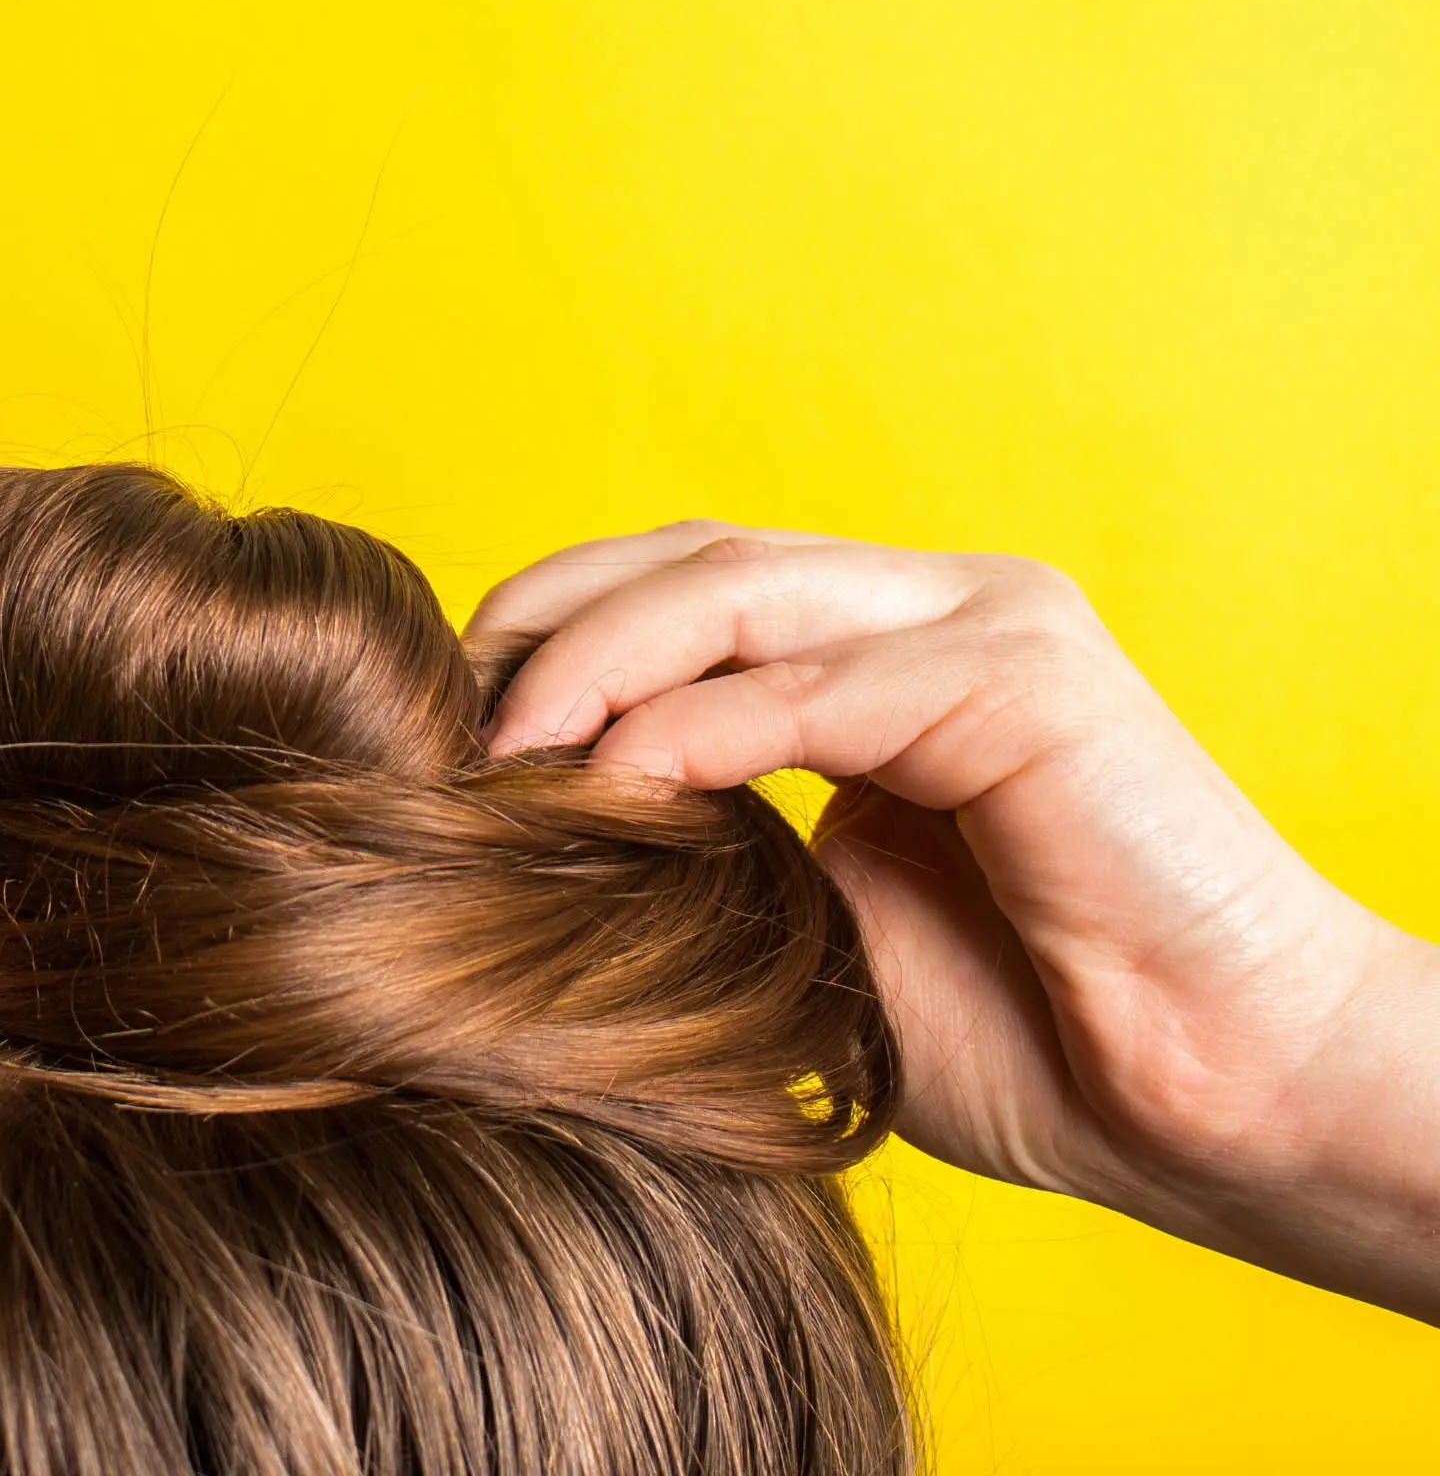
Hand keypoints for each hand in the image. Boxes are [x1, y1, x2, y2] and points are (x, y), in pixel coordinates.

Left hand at [473, 522, 1439, 1320]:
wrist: (1216, 1104)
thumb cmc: (1027, 1034)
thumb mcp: (813, 923)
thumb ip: (711, 844)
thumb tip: (542, 825)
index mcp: (885, 654)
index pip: (687, 584)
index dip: (558, 628)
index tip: (451, 718)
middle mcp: (935, 611)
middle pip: (696, 558)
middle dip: (552, 620)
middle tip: (446, 710)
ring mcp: (988, 627)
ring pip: (744, 591)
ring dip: (601, 661)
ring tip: (504, 747)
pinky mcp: (1029, 679)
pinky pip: (823, 687)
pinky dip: (703, 727)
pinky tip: (616, 781)